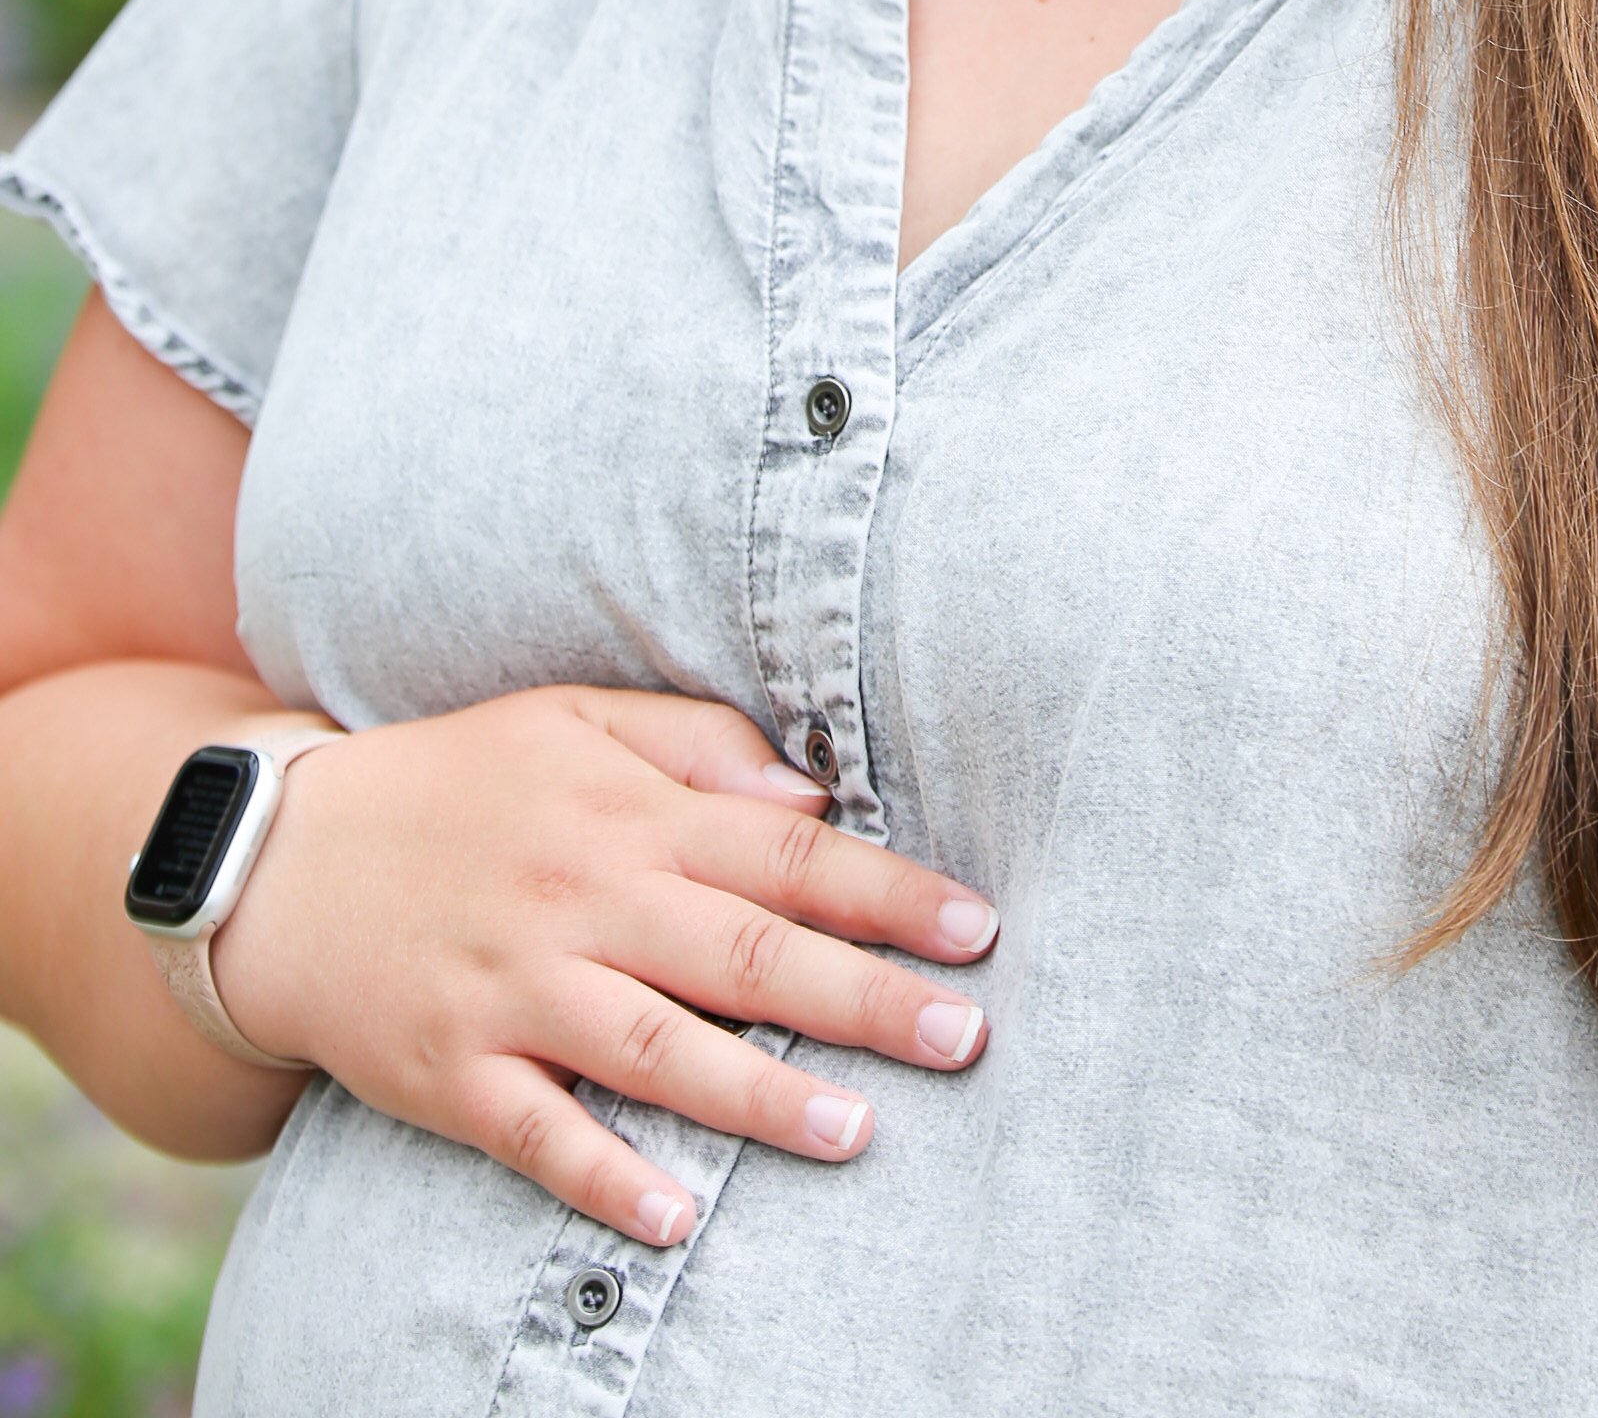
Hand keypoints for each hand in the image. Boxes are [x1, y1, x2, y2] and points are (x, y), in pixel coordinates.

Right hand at [209, 687, 995, 1245]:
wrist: (279, 859)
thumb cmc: (457, 783)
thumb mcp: (574, 722)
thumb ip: (695, 746)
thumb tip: (808, 793)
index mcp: (628, 813)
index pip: (785, 852)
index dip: (887, 891)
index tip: (976, 928)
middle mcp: (584, 899)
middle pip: (745, 951)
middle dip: (862, 996)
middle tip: (963, 1035)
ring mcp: (517, 990)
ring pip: (656, 1049)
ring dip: (761, 1096)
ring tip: (857, 1131)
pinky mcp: (453, 1072)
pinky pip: (540, 1134)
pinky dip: (608, 1179)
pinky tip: (678, 1217)